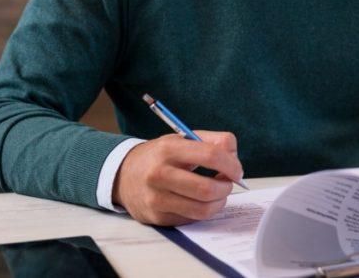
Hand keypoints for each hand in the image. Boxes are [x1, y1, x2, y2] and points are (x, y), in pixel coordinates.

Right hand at [112, 130, 242, 225]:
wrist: (122, 174)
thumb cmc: (160, 156)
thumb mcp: (183, 138)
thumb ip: (213, 141)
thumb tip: (234, 159)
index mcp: (169, 149)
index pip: (211, 155)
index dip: (231, 165)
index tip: (236, 170)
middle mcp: (159, 174)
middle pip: (207, 189)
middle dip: (226, 188)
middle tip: (227, 183)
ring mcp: (156, 198)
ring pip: (202, 209)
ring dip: (219, 203)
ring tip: (217, 194)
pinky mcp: (156, 217)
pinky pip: (191, 219)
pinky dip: (203, 211)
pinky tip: (199, 201)